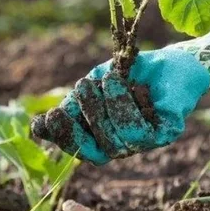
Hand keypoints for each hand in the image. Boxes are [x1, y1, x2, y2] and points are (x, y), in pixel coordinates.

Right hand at [32, 30, 209, 164]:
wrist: (172, 61)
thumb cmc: (131, 74)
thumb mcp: (94, 87)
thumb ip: (71, 106)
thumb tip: (37, 129)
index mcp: (104, 137)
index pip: (80, 149)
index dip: (64, 137)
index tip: (50, 116)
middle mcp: (123, 146)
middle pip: (97, 149)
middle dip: (87, 117)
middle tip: (82, 86)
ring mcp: (146, 144)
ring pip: (119, 140)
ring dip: (109, 107)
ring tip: (108, 78)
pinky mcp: (166, 134)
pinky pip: (141, 131)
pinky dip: (131, 105)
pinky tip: (134, 85)